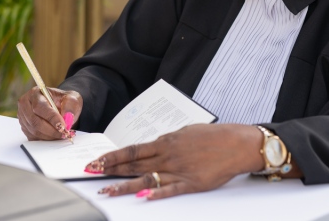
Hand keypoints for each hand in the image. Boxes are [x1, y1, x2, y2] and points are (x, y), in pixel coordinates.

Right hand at [17, 87, 82, 139]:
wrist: (61, 107)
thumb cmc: (64, 101)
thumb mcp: (72, 98)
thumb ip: (70, 105)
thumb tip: (67, 117)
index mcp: (35, 93)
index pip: (40, 107)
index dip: (52, 118)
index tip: (63, 126)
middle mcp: (26, 104)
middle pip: (35, 121)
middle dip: (52, 130)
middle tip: (64, 133)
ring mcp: (23, 116)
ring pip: (34, 131)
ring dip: (50, 136)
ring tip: (62, 135)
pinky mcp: (24, 127)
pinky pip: (33, 137)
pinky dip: (45, 139)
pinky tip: (55, 136)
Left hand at [86, 124, 280, 198]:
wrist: (236, 143)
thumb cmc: (213, 136)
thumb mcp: (186, 132)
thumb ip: (167, 141)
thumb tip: (152, 147)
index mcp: (166, 142)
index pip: (132, 150)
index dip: (112, 156)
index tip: (97, 161)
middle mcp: (168, 155)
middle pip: (134, 164)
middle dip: (111, 170)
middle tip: (92, 174)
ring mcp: (179, 170)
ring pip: (146, 178)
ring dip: (125, 185)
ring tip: (107, 191)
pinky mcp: (191, 183)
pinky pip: (170, 190)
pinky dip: (156, 193)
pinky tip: (143, 197)